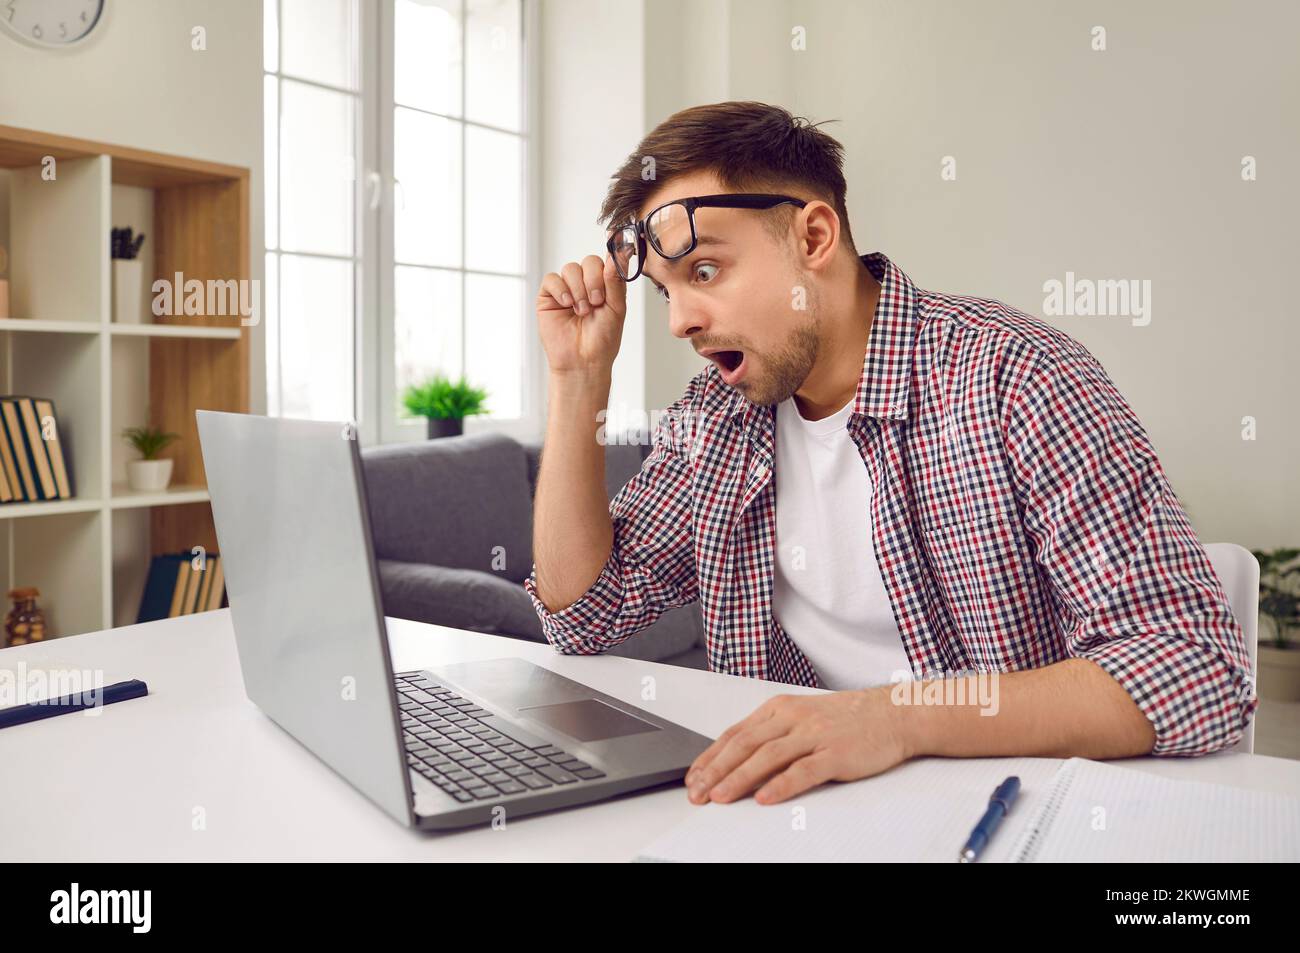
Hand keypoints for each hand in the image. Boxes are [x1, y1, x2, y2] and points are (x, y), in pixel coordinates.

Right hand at [536, 252, 627, 377]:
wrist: (584, 361)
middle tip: (596, 302)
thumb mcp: (617, 308)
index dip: (607, 269)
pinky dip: (561, 289)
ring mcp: (566, 289)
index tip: (610, 280)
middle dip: (593, 281)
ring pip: (570, 269)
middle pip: (588, 262)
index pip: (605, 261)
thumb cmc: (602, 339)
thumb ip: (616, 280)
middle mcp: (585, 284)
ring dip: (578, 289)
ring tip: (582, 311)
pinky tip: (567, 304)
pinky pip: (551, 279)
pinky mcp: (548, 297)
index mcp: (605, 285)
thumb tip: (618, 253)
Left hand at [683, 686, 911, 804]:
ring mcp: (814, 734)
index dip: (710, 757)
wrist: (893, 714)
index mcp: (780, 707)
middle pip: (745, 745)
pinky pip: (803, 770)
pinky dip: (781, 785)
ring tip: (720, 797)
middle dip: (716, 770)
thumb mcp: (802, 716)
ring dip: (739, 778)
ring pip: (767, 756)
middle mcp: (793, 717)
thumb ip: (773, 734)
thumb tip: (737, 760)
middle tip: (697, 792)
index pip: (736, 733)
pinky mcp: (836, 753)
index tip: (692, 777)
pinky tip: (764, 798)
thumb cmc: (846, 719)